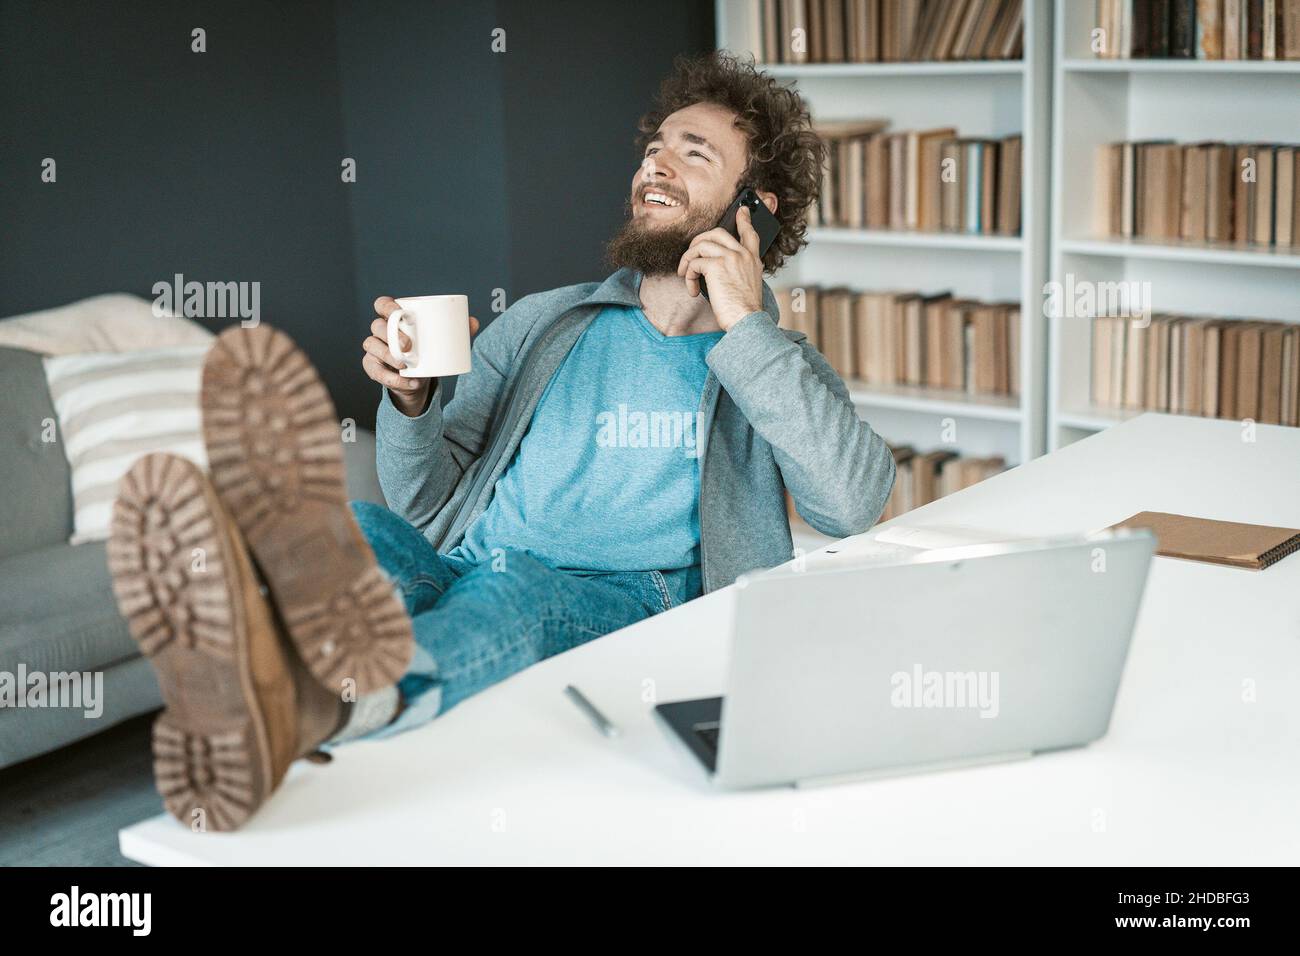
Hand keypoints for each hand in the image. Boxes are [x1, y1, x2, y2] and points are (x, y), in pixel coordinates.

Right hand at [363, 297, 479, 416]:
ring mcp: (374, 349)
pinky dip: (391, 378)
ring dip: (388, 355)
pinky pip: (375, 371)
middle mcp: (380, 330)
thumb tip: (473, 322)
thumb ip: (457, 330)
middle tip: (409, 345)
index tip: (401, 313)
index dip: (387, 306)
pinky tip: (408, 381)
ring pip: (371, 345)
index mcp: (394, 318)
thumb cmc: (428, 351)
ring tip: (405, 365)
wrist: (419, 378)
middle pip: (377, 326)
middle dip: (391, 334)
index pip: (382, 304)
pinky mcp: (373, 367)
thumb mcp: (441, 340)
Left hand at [677, 204, 764, 331]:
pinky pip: (694, 263)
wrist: (746, 320)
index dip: (745, 220)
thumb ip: (738, 272)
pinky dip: (689, 277)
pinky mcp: (716, 266)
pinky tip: (692, 289)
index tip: (742, 210)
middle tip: (691, 257)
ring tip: (687, 276)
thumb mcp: (747, 286)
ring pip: (700, 245)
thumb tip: (714, 268)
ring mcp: (730, 257)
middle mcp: (743, 254)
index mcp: (753, 260)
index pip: (750, 233)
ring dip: (688, 260)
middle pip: (716, 233)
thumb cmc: (744, 311)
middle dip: (697, 242)